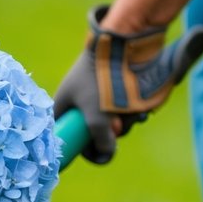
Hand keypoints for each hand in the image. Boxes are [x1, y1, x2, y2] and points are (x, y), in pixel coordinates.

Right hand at [53, 5, 202, 163]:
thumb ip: (100, 143)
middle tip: (117, 128)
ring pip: (108, 123)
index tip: (93, 149)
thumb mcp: (97, 118)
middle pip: (90, 133)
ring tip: (132, 115)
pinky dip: (129, 114)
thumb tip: (106, 157)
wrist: (122, 45)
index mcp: (63, 105)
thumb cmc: (101, 81)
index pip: (63, 136)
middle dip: (107, 135)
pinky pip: (120, 111)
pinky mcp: (113, 89)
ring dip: (122, 124)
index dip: (78, 147)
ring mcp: (96, 94)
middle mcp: (77, 100)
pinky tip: (139, 111)